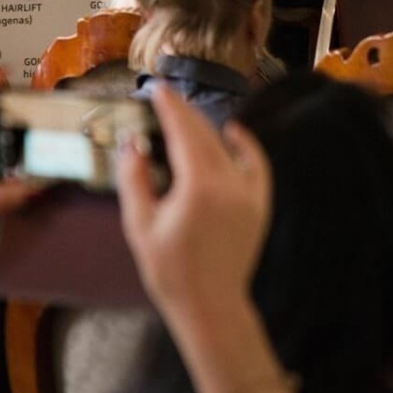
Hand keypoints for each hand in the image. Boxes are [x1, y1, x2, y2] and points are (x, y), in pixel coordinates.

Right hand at [117, 87, 270, 315]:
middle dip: (184, 112)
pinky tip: (231, 132)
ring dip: (206, 127)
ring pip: (227, 145)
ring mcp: (250, 192)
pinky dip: (244, 145)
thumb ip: (134, 178)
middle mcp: (230, 182)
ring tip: (186, 117)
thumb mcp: (140, 225)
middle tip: (166, 97)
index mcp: (199, 185)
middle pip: (205, 133)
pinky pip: (255, 163)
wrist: (210, 304)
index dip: (169, 106)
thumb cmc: (170, 270)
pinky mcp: (260, 203)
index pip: (183, 131)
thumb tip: (132, 142)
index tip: (157, 88)